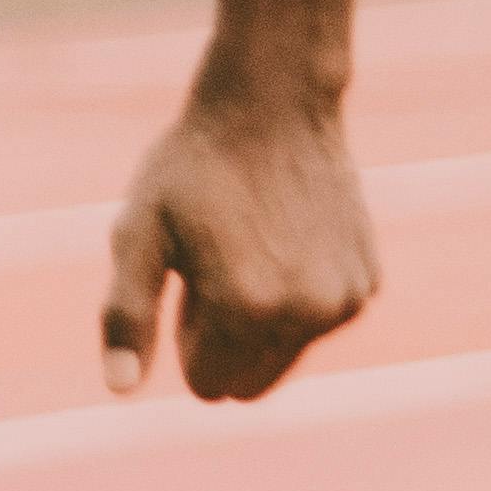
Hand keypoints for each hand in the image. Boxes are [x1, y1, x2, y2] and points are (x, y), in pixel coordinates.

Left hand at [96, 88, 374, 403]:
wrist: (273, 101)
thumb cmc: (193, 166)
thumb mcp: (139, 231)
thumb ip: (126, 315)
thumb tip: (121, 389)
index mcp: (245, 311)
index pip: (207, 384)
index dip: (188, 333)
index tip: (189, 275)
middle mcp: (305, 315)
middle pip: (251, 385)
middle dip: (226, 340)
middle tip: (217, 263)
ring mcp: (345, 300)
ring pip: (288, 356)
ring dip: (264, 321)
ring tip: (251, 245)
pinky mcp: (369, 282)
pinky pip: (322, 321)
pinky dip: (302, 296)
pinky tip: (288, 233)